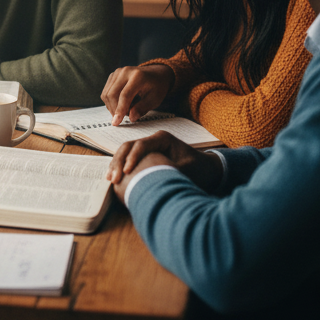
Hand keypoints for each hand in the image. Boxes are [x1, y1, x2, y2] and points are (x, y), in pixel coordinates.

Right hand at [101, 64, 174, 124]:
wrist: (155, 73)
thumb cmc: (156, 87)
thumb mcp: (155, 99)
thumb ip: (142, 108)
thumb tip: (131, 118)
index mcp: (138, 76)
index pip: (125, 95)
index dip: (120, 110)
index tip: (116, 122)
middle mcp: (125, 72)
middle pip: (112, 94)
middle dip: (114, 110)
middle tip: (123, 118)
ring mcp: (117, 72)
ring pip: (106, 94)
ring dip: (112, 107)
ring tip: (124, 111)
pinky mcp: (112, 75)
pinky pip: (106, 91)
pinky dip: (110, 102)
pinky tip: (120, 105)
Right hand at [107, 130, 222, 201]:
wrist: (208, 170)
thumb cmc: (200, 169)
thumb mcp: (187, 170)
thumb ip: (170, 172)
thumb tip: (155, 181)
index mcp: (162, 138)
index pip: (141, 145)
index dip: (132, 158)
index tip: (126, 172)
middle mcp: (153, 140)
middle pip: (129, 146)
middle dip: (119, 162)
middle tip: (112, 178)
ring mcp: (149, 147)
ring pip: (126, 152)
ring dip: (117, 165)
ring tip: (110, 179)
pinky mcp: (147, 156)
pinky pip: (129, 159)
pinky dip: (121, 168)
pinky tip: (115, 178)